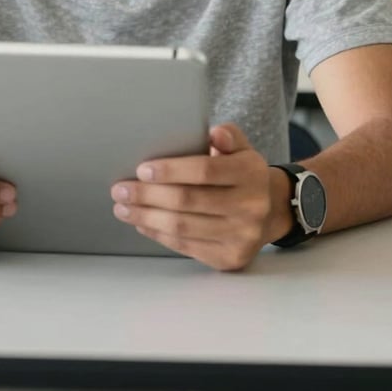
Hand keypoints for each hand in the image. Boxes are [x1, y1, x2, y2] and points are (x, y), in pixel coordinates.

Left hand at [110, 123, 271, 270]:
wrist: (271, 211)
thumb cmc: (243, 173)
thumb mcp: (241, 148)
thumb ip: (228, 136)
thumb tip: (214, 133)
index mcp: (251, 173)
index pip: (205, 171)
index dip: (171, 171)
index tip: (141, 169)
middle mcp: (250, 207)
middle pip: (188, 201)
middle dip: (148, 195)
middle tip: (120, 189)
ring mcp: (241, 236)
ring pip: (183, 227)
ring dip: (146, 217)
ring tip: (123, 207)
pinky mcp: (230, 258)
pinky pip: (186, 246)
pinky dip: (159, 234)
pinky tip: (142, 223)